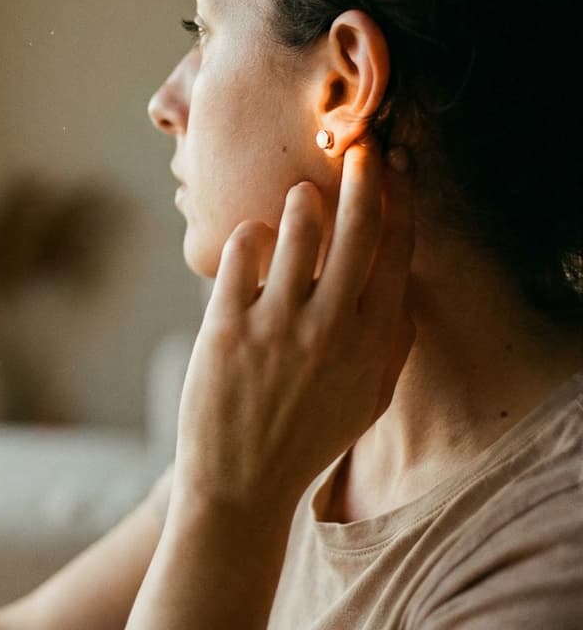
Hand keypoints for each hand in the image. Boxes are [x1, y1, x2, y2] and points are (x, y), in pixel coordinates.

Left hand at [173, 141, 414, 514]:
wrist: (242, 481)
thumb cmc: (307, 436)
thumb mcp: (368, 399)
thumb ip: (389, 344)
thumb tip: (401, 289)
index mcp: (371, 344)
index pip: (397, 254)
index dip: (398, 202)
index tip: (393, 166)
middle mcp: (331, 328)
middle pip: (357, 230)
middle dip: (362, 179)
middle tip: (356, 147)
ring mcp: (278, 325)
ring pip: (296, 229)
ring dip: (301, 200)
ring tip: (301, 194)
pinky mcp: (227, 326)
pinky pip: (242, 253)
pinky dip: (249, 236)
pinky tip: (252, 242)